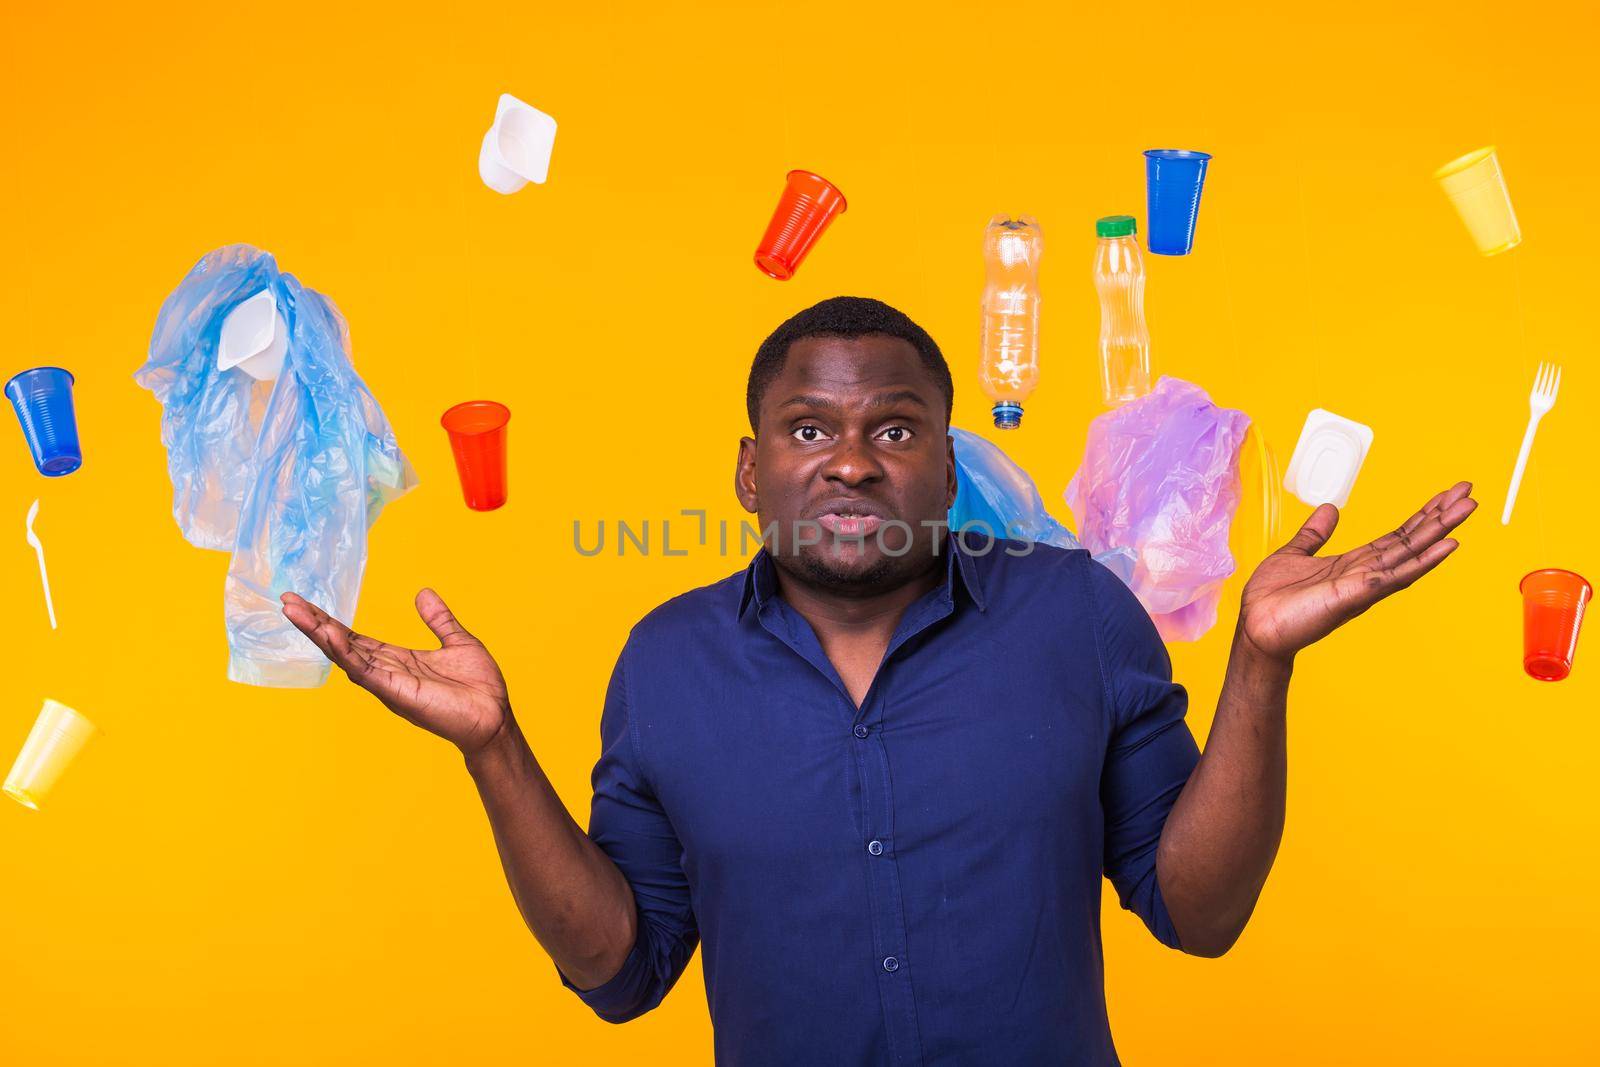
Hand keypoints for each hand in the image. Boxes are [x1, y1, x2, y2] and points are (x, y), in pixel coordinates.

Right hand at [281, 589, 510, 755]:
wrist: (496, 718)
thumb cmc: (478, 687)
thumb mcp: (457, 642)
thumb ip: (438, 619)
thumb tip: (423, 593)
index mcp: (396, 660)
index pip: (354, 638)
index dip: (330, 621)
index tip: (305, 602)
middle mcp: (386, 672)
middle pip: (342, 645)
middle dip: (314, 624)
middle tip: (287, 601)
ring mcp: (388, 684)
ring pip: (346, 656)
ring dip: (321, 634)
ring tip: (296, 612)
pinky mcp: (398, 694)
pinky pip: (366, 672)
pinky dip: (346, 654)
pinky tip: (329, 635)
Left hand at [1238, 481, 1477, 663]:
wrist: (1255, 627)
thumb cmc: (1273, 599)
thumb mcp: (1295, 555)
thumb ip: (1314, 535)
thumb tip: (1329, 509)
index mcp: (1354, 564)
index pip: (1396, 536)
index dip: (1421, 516)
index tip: (1445, 495)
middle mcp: (1366, 574)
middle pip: (1411, 541)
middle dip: (1440, 517)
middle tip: (1469, 492)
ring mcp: (1364, 585)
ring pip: (1411, 554)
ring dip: (1440, 531)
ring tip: (1468, 508)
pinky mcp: (1355, 595)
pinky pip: (1395, 576)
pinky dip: (1423, 560)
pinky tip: (1448, 546)